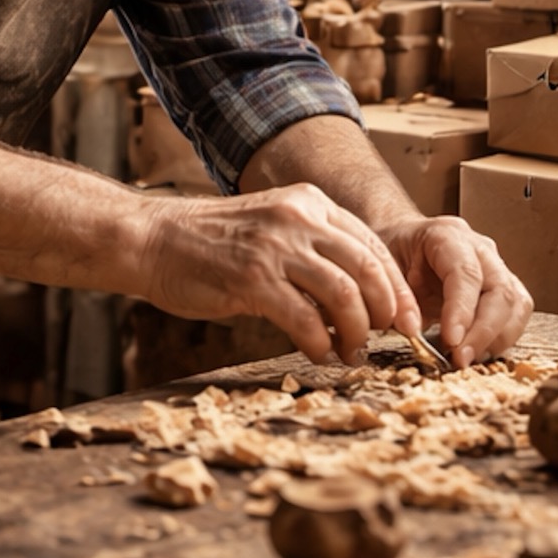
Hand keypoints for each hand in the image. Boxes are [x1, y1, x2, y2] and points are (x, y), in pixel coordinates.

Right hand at [137, 184, 423, 365]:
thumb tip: (355, 298)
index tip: (404, 317)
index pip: (372, 243)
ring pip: (344, 294)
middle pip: (367, 267)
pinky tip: (317, 355)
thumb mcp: (271, 228)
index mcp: (307, 202)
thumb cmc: (210, 243)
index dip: (395, 285)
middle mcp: (298, 217)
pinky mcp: (252, 279)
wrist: (153, 239)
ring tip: (352, 352)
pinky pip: (305, 320)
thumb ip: (311, 249)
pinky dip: (320, 345)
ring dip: (356, 331)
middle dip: (386, 310)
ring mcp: (275, 247)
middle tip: (386, 337)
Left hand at [382, 214, 533, 367]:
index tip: (451, 341)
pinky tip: (477, 352)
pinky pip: (516, 314)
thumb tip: (411, 329)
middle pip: (500, 290)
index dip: (462, 310)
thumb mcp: (383, 269)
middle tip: (460, 360)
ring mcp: (496, 266)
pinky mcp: (504, 286)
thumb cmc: (394, 252)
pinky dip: (501, 338)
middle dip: (483, 332)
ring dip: (496, 339)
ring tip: (466, 358)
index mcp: (447, 235)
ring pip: (516, 305)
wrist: (403, 241)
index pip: (466, 273)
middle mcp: (480, 248)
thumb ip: (397, 298)